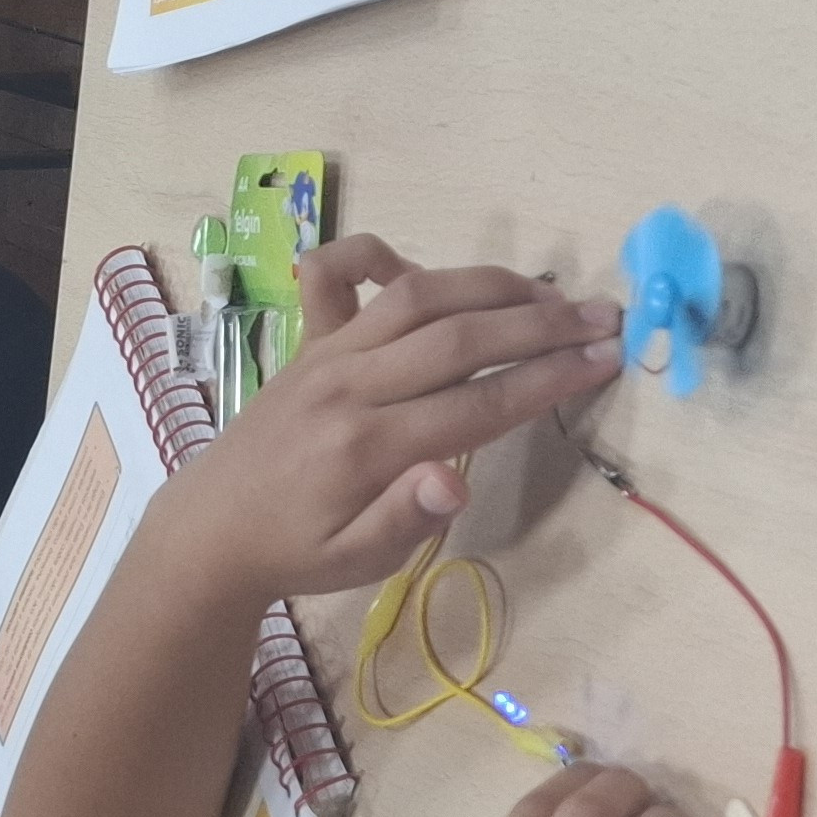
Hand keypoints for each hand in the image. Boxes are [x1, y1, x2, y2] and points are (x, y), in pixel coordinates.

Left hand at [146, 237, 619, 606]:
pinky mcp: (309, 340)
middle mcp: (350, 386)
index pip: (478, 403)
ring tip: (550, 293)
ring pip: (417, 296)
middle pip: (460, 338)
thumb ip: (406, 519)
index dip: (549, 380)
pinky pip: (335, 275)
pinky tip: (420, 270)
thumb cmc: (298, 551)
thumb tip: (456, 480)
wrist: (211, 528)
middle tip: (604, 317)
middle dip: (541, 325)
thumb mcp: (356, 561)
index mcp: (368, 448)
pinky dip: (376, 255)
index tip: (604, 361)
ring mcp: (327, 354)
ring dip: (489, 286)